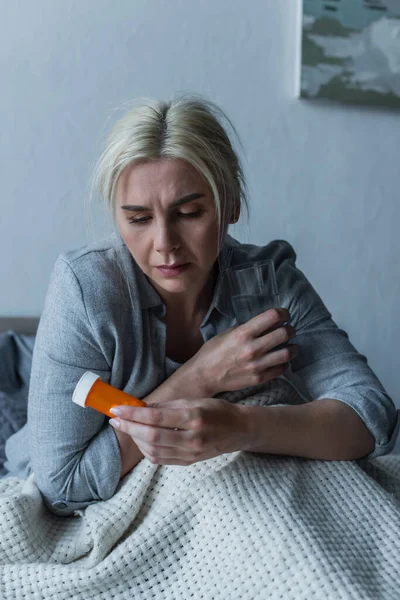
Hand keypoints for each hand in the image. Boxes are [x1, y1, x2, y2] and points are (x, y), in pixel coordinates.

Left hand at [109, 397, 247, 465]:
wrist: (238, 430)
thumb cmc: (216, 410)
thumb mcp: (193, 400)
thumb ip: (167, 405)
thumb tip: (140, 407)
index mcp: (194, 417)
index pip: (156, 417)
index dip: (133, 414)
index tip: (117, 408)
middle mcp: (192, 438)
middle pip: (151, 437)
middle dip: (129, 427)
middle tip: (115, 419)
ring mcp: (191, 453)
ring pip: (153, 451)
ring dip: (135, 439)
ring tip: (127, 427)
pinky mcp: (188, 462)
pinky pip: (160, 459)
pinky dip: (146, 450)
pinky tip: (141, 439)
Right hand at [191, 307, 297, 395]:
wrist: (204, 376)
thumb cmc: (212, 352)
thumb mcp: (226, 333)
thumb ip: (245, 328)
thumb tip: (264, 324)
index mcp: (243, 333)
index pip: (272, 316)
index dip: (283, 313)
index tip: (284, 315)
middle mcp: (252, 348)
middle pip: (284, 334)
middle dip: (290, 329)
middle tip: (290, 330)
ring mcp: (257, 365)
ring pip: (287, 353)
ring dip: (293, 347)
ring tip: (292, 346)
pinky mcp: (259, 378)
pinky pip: (281, 369)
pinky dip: (285, 363)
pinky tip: (282, 360)